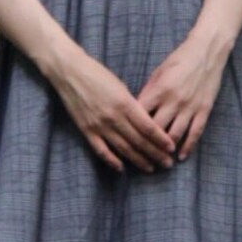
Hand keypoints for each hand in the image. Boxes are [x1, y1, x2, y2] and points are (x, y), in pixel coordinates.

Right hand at [50, 51, 174, 173]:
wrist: (70, 72)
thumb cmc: (97, 74)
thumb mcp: (120, 86)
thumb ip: (132, 105)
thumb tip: (144, 121)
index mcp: (125, 103)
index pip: (148, 127)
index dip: (161, 140)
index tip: (171, 148)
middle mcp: (114, 117)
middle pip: (139, 140)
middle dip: (155, 153)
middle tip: (167, 163)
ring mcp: (99, 125)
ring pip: (123, 148)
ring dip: (138, 160)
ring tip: (151, 168)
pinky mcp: (86, 130)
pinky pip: (101, 150)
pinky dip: (112, 161)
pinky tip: (121, 168)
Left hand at [138, 34, 226, 160]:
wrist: (206, 52)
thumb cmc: (179, 60)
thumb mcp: (158, 73)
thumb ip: (148, 93)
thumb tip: (137, 111)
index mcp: (159, 90)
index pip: (141, 115)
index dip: (133, 129)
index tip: (127, 140)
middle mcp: (174, 101)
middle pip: (157, 130)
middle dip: (148, 145)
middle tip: (141, 156)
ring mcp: (190, 107)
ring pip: (175, 135)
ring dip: (166, 150)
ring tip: (159, 160)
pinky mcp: (204, 110)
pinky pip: (195, 133)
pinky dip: (188, 147)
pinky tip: (181, 156)